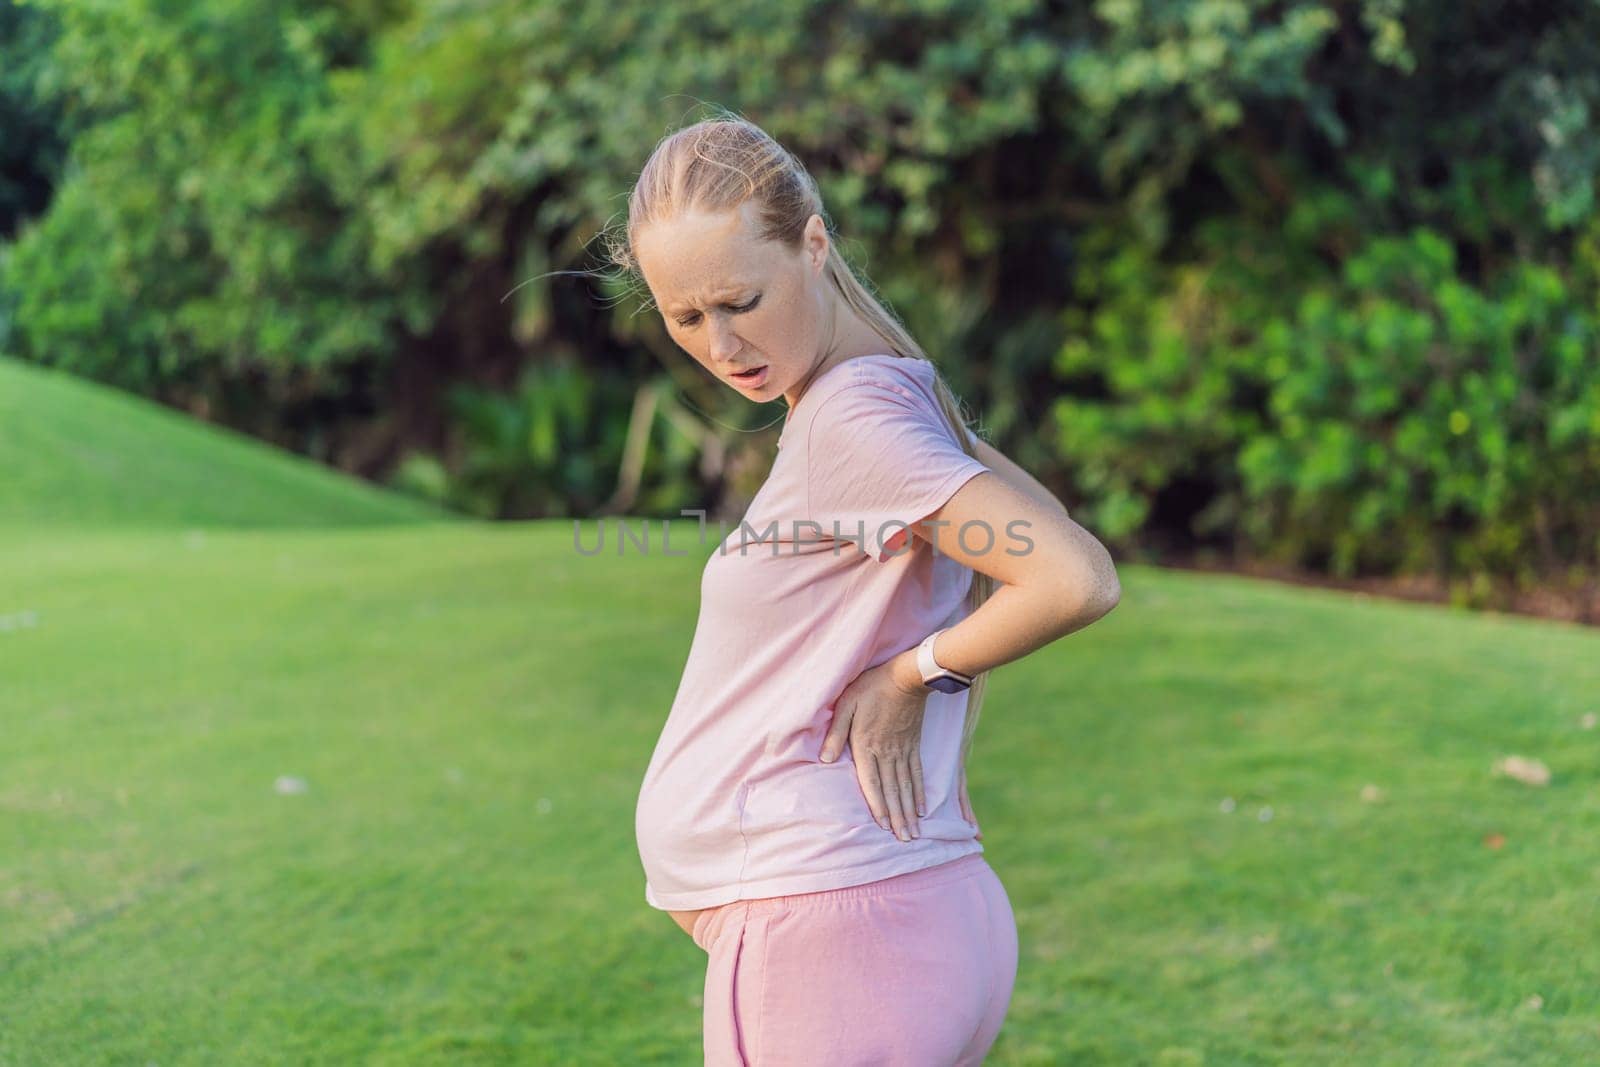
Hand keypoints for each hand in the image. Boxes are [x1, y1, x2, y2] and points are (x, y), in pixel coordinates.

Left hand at [819, 654, 928, 841]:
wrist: (907, 676)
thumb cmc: (872, 687)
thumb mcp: (846, 704)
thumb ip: (835, 733)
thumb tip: (823, 760)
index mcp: (867, 745)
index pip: (872, 782)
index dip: (878, 805)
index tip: (884, 827)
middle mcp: (887, 753)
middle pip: (893, 790)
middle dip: (898, 817)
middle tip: (905, 840)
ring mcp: (903, 750)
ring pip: (907, 786)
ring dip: (910, 811)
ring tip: (914, 832)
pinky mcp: (914, 745)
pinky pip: (918, 773)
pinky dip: (921, 792)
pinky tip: (923, 808)